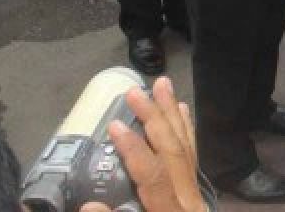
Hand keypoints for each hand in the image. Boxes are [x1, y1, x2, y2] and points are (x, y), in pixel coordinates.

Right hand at [79, 77, 204, 211]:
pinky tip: (181, 110)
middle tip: (137, 91)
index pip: (153, 175)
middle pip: (174, 152)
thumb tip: (89, 205)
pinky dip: (185, 130)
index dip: (134, 150)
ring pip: (186, 148)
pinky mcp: (196, 195)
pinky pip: (193, 155)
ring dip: (172, 114)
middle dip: (155, 118)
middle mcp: (187, 199)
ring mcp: (195, 195)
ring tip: (163, 85)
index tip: (115, 125)